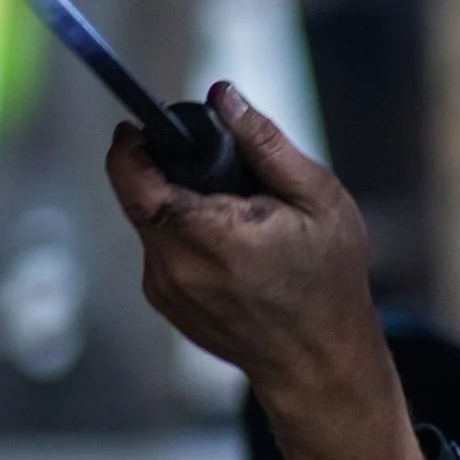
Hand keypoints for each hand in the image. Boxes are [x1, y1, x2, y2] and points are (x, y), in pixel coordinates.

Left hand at [106, 83, 423, 459]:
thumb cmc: (329, 281)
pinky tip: (233, 248)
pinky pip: (161, 251)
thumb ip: (265, 143)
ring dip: (179, 207)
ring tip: (237, 216)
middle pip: (140, 197)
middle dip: (168, 171)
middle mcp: (175, 266)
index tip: (145, 127)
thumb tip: (223, 96)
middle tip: (217, 170)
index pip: (134, 178)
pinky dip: (186, 236)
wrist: (320, 363)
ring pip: (151, 223)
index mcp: (209, 234)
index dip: (130, 145)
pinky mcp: (167, 304)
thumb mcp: (318, 199)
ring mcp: (166, 289)